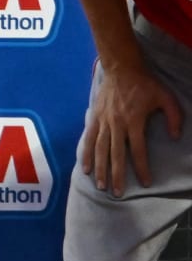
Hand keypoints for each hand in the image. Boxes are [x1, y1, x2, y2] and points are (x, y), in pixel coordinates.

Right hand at [83, 58, 183, 193]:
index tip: (146, 183)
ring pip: (99, 148)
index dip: (141, 167)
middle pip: (115, 154)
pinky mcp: (95, 116)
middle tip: (117, 193)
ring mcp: (103, 120)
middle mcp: (116, 124)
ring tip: (99, 184)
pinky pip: (88, 137)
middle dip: (116, 175)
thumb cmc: (145, 83)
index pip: (137, 150)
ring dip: (100, 167)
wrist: (121, 67)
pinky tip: (85, 166)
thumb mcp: (167, 98)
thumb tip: (175, 138)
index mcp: (134, 121)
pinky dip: (86, 152)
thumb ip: (174, 118)